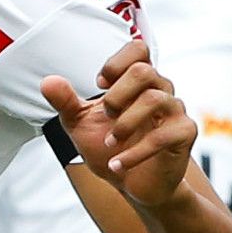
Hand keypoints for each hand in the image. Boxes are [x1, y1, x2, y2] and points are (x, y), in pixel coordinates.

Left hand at [42, 39, 197, 206]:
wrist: (132, 184)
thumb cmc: (110, 147)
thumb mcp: (79, 124)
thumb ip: (65, 102)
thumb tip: (47, 81)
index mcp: (138, 81)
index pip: (138, 48)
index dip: (115, 63)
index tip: (100, 87)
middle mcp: (160, 89)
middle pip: (143, 70)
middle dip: (116, 95)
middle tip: (106, 116)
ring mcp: (175, 110)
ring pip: (153, 99)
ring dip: (124, 124)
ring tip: (110, 143)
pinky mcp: (184, 134)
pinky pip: (162, 135)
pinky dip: (134, 153)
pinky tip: (117, 165)